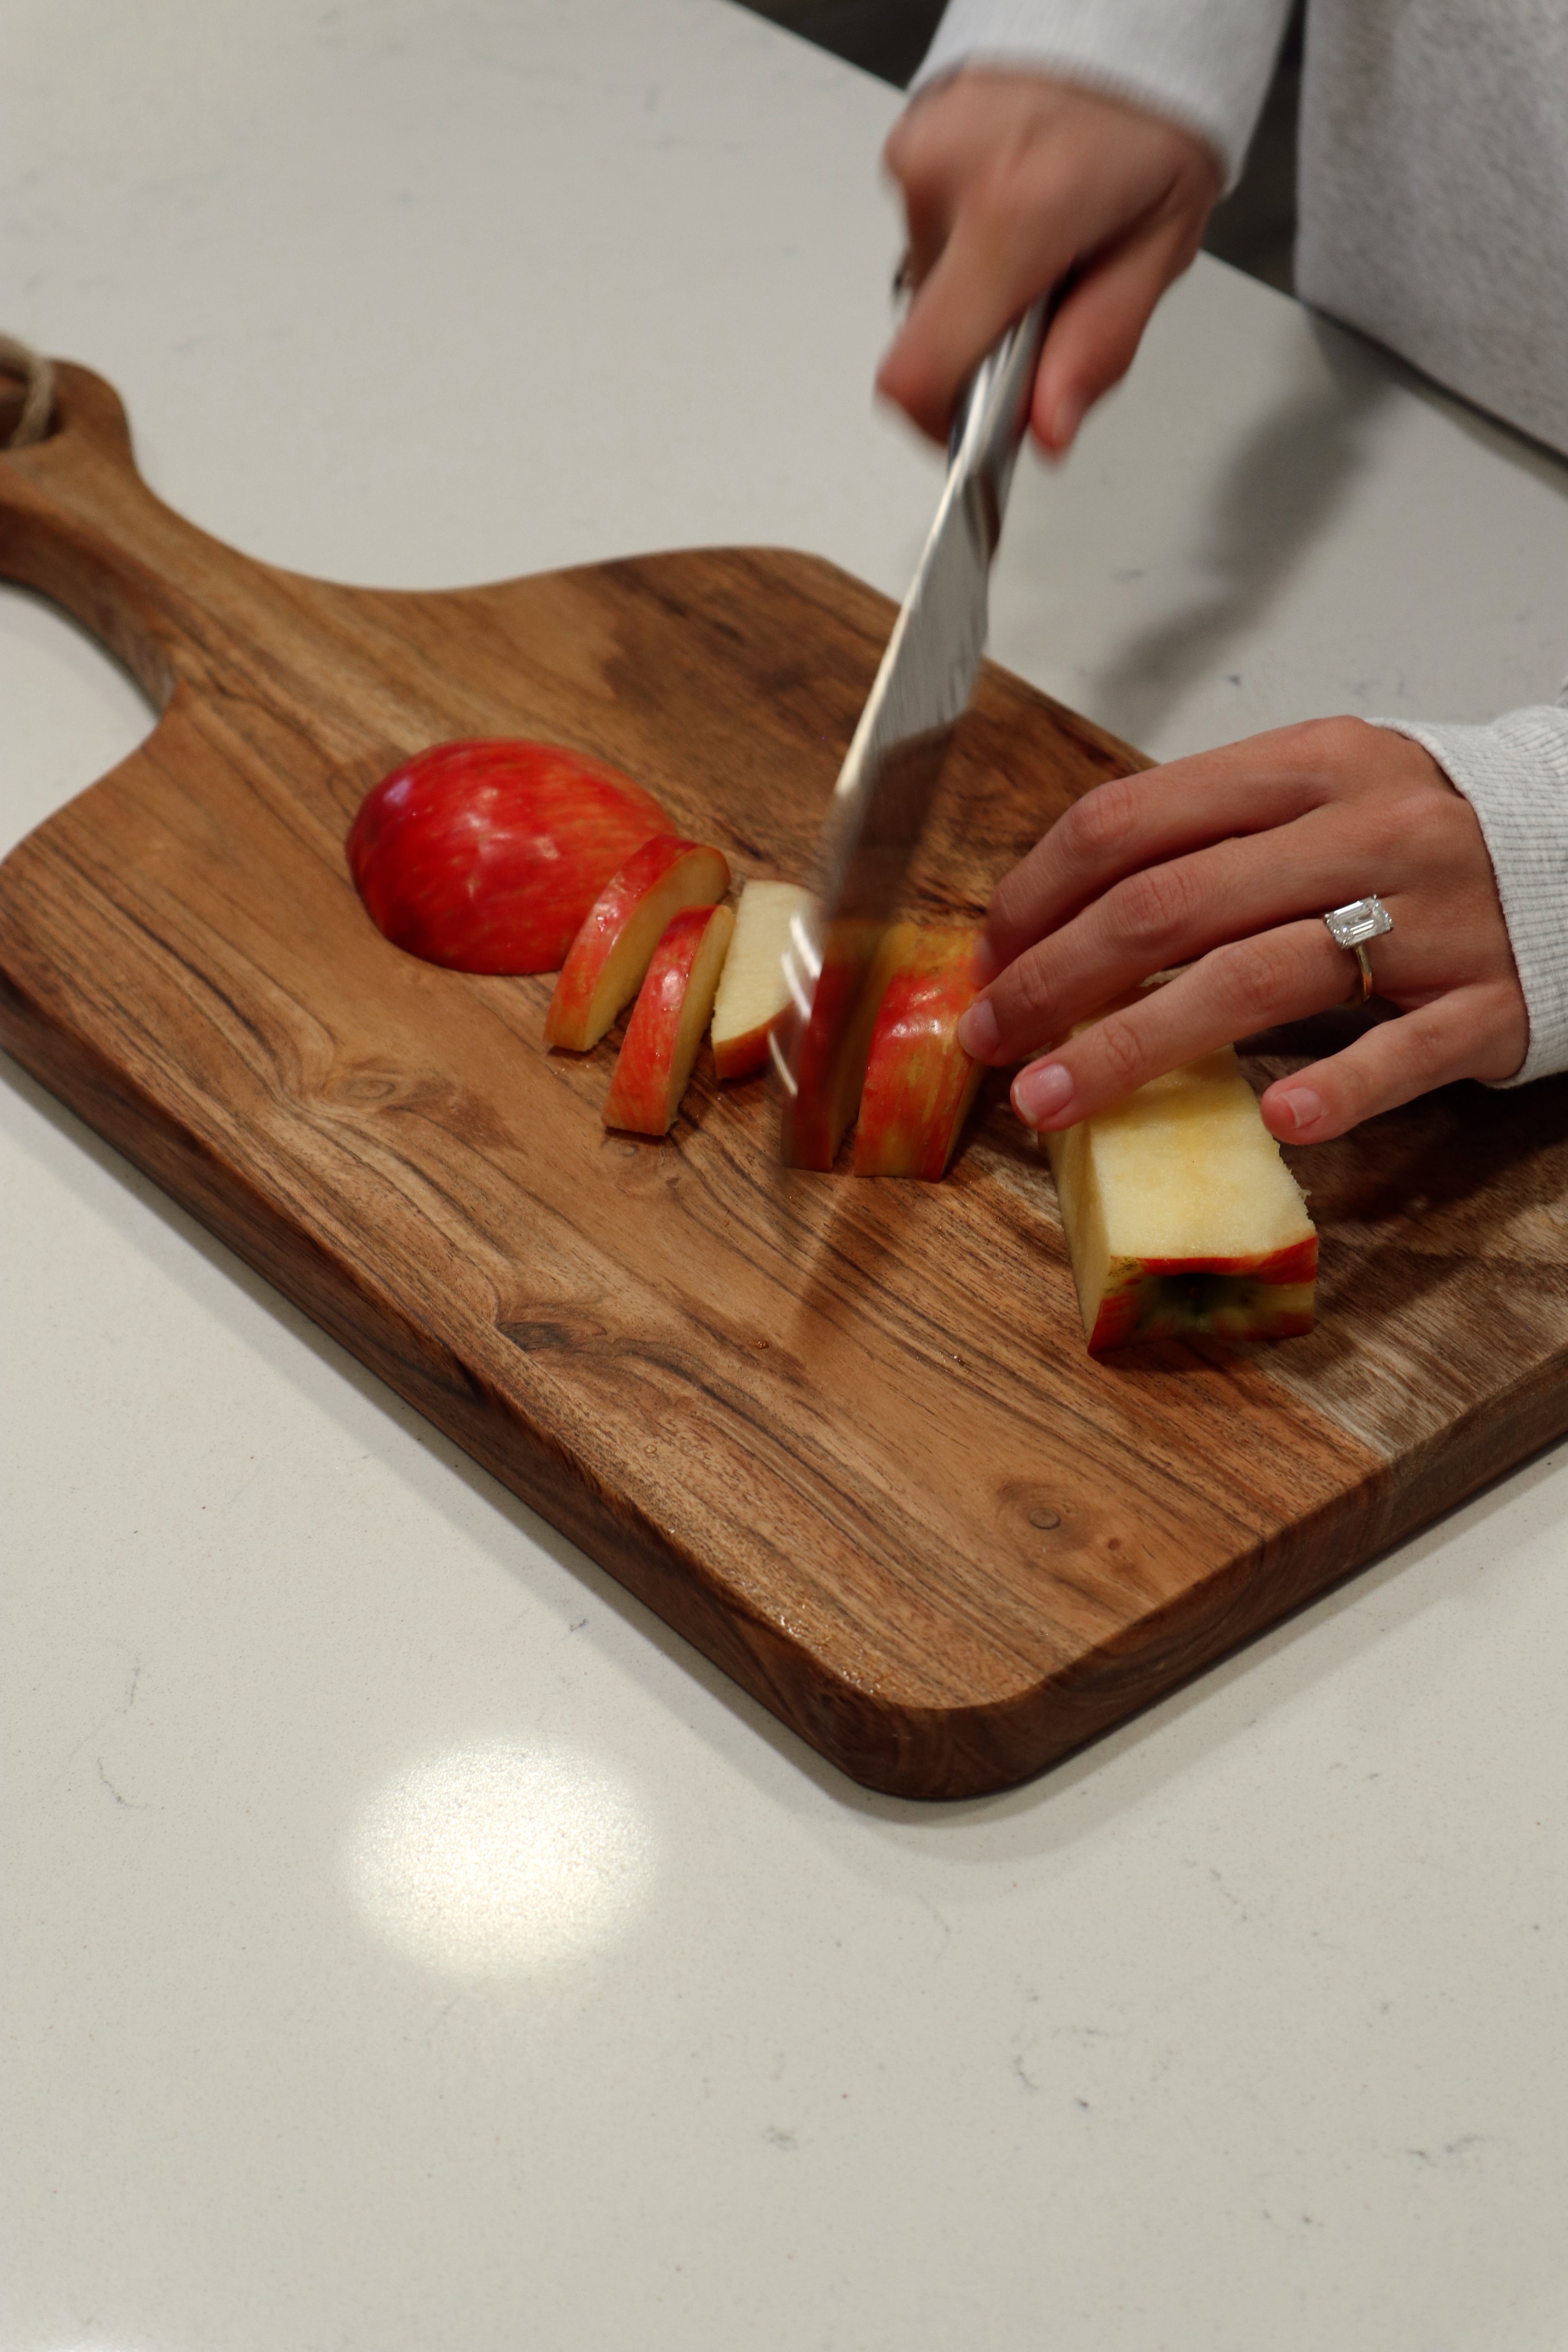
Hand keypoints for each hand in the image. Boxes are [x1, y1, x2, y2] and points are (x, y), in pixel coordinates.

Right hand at [877, 70, 1221, 451]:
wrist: (1136, 4)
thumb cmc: (1155, 110)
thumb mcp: (1159, 244)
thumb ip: (1099, 346)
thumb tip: (1047, 430)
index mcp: (1014, 211)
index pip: (920, 372)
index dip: (942, 426)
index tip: (977, 431)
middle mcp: (948, 177)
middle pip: (931, 330)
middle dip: (987, 341)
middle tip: (1054, 297)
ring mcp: (918, 152)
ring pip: (931, 282)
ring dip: (983, 285)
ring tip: (1047, 234)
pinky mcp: (909, 139)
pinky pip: (929, 231)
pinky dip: (973, 238)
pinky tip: (1022, 200)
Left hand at [954, 719, 1529, 1142]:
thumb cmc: (1426, 838)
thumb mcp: (1321, 796)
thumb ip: (1211, 837)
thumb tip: (1065, 914)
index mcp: (1307, 769)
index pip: (1132, 821)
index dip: (1040, 893)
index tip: (990, 956)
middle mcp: (1362, 833)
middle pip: (1170, 904)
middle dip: (1056, 977)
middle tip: (992, 1038)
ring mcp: (1430, 920)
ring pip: (1258, 976)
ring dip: (1138, 1044)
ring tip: (1054, 1101)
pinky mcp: (1488, 1001)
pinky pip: (1404, 1050)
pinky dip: (1339, 1087)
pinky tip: (1276, 1120)